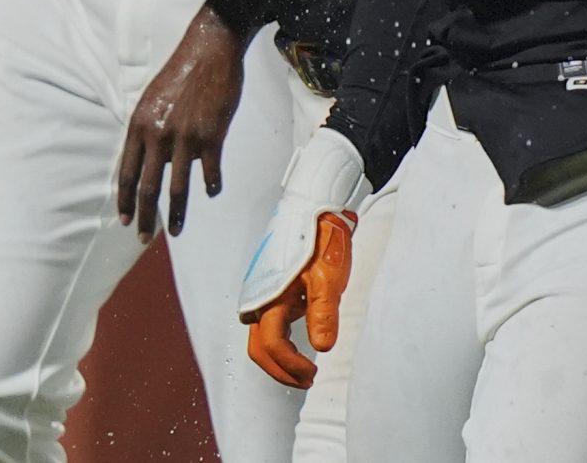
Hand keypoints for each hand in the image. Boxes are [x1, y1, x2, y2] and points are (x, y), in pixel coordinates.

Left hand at [115, 6, 241, 238]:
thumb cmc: (180, 72)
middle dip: (144, 217)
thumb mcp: (150, 99)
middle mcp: (158, 135)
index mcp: (138, 125)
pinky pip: (209, 171)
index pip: (125, 173)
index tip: (125, 220)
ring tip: (175, 231)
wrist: (210, 49)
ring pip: (177, 187)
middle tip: (143, 238)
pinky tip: (211, 192)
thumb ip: (147, 130)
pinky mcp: (212, 135)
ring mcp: (185, 137)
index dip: (124, 200)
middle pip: (147, 187)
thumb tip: (150, 161)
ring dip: (175, 213)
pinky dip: (210, 185)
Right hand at [239, 125, 372, 389]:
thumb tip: (321, 347)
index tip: (312, 374)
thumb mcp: (328, 277)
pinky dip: (279, 339)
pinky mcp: (268, 286)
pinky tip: (300, 338)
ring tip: (304, 367)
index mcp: (269, 297)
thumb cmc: (322, 239)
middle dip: (280, 370)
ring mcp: (261, 291)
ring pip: (261, 336)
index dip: (290, 366)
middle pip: (259, 348)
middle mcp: (258, 297)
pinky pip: (266, 321)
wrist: (316, 206)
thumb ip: (324, 313)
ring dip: (279, 357)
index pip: (271, 345)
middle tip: (306, 380)